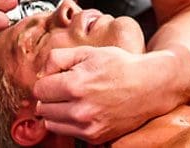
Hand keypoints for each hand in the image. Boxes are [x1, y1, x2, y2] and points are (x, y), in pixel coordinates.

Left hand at [33, 46, 185, 143]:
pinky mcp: (95, 137)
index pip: (39, 89)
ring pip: (50, 123)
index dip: (46, 80)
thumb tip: (42, 72)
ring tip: (72, 99)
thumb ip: (58, 58)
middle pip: (42, 108)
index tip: (57, 77)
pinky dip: (69, 122)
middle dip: (49, 96)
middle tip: (65, 87)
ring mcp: (88, 126)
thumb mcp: (88, 52)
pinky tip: (82, 109)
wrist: (149, 86)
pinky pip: (67, 132)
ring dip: (56, 111)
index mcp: (75, 85)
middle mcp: (80, 109)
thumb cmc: (120, 66)